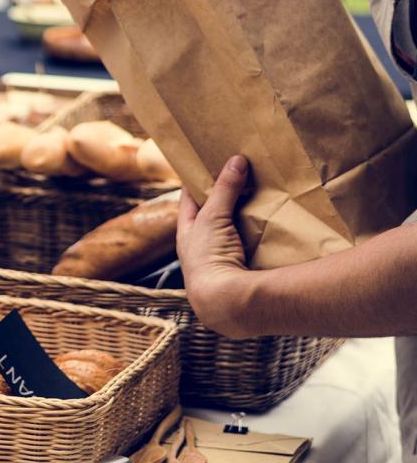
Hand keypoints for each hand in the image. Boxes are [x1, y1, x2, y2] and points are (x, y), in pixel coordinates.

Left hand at [176, 155, 252, 337]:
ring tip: (265, 194)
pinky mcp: (242, 272)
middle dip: (227, 198)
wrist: (225, 302)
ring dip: (248, 218)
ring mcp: (222, 261)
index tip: (207, 160)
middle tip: (243, 173)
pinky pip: (254, 247)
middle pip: (214, 216)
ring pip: (235, 232)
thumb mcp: (212, 217)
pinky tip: (276, 225)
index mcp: (187, 234)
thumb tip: (236, 160)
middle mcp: (201, 248)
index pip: (189, 200)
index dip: (198, 180)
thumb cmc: (209, 258)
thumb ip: (224, 190)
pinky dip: (262, 236)